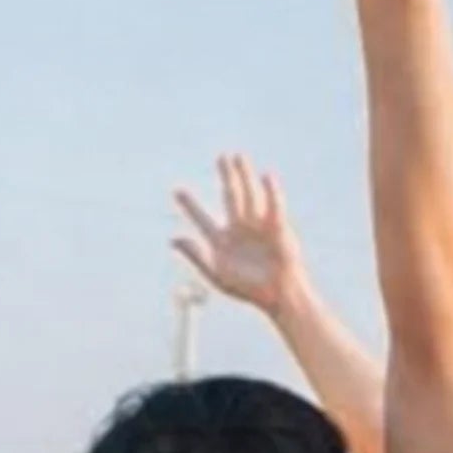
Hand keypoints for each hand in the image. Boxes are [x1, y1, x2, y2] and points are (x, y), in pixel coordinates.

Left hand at [173, 154, 306, 316]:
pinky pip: (273, 206)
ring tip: (239, 157)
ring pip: (249, 195)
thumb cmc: (248, 289)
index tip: (177, 190)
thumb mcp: (217, 273)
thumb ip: (196, 255)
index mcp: (222, 241)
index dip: (191, 205)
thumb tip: (174, 238)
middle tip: (221, 157)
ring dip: (244, 176)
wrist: (278, 295)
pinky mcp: (276, 228)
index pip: (203, 219)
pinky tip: (266, 176)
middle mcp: (239, 229)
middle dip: (227, 177)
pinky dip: (271, 192)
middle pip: (231, 197)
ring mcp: (257, 226)